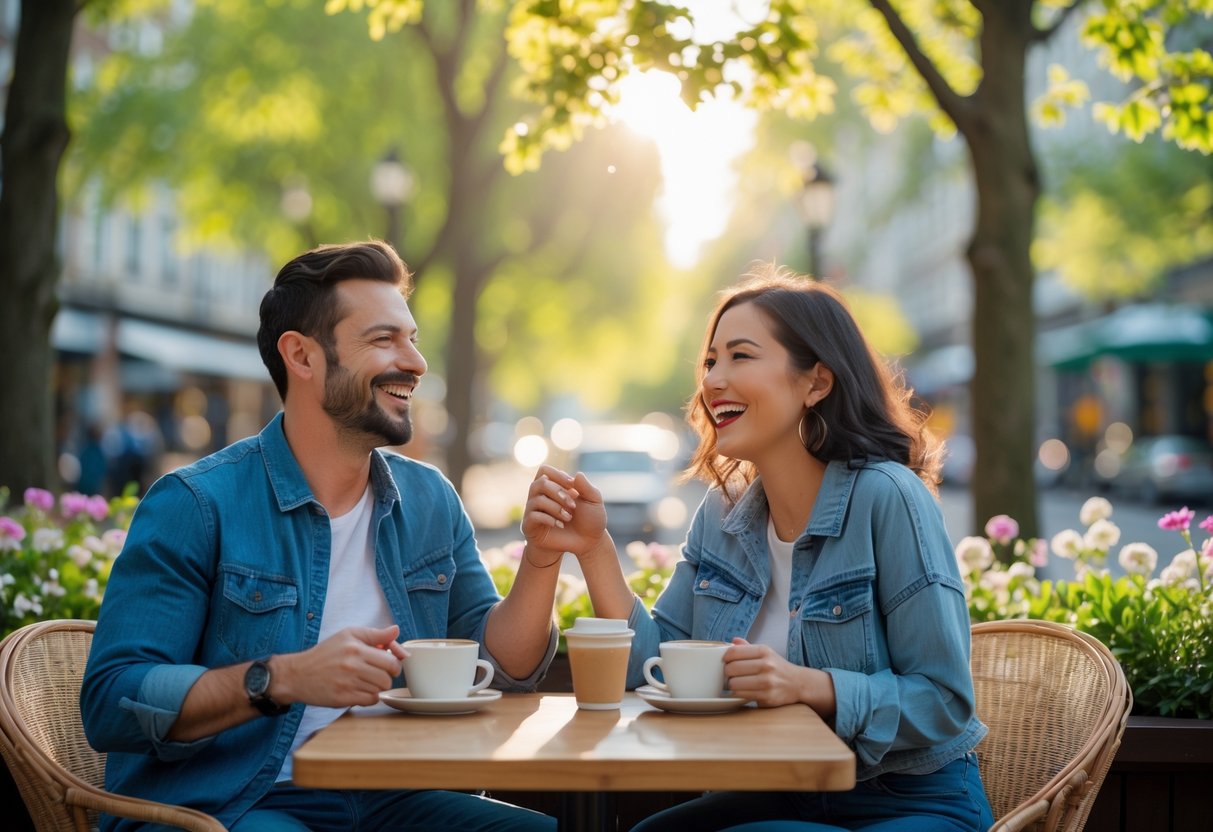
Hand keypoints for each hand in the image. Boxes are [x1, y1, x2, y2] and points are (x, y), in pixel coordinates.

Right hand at [275, 624, 406, 707]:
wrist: (297, 674)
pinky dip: (368, 697)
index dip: (393, 664)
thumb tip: (396, 630)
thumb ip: (374, 634)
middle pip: (388, 678)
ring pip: (380, 690)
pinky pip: (370, 700)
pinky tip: (359, 690)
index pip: (391, 661)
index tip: (388, 664)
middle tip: (377, 674)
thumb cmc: (324, 653)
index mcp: (356, 648)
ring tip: (364, 681)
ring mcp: (347, 683)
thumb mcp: (347, 635)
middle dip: (387, 677)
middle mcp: (353, 665)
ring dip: (376, 687)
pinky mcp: (342, 699)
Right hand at [521, 465, 606, 557]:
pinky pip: (533, 516)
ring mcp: (534, 511)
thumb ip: (586, 487)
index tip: (573, 486)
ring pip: (537, 500)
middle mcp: (541, 496)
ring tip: (568, 517)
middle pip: (540, 483)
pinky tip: (560, 525)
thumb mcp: (593, 501)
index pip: (544, 470)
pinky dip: (548, 519)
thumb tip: (576, 474)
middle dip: (558, 492)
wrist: (588, 543)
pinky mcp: (531, 526)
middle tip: (573, 505)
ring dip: (555, 507)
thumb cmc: (590, 520)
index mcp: (554, 487)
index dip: (558, 475)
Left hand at [722, 637, 812, 707]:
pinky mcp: (767, 697)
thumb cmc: (777, 667)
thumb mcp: (765, 652)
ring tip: (736, 683)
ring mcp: (767, 682)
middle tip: (730, 674)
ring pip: (734, 684)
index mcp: (764, 651)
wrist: (798, 683)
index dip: (725, 658)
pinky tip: (743, 690)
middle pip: (731, 668)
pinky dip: (739, 693)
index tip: (726, 661)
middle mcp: (766, 665)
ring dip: (731, 685)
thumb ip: (747, 647)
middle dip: (727, 672)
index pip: (733, 652)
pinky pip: (741, 695)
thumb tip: (732, 642)